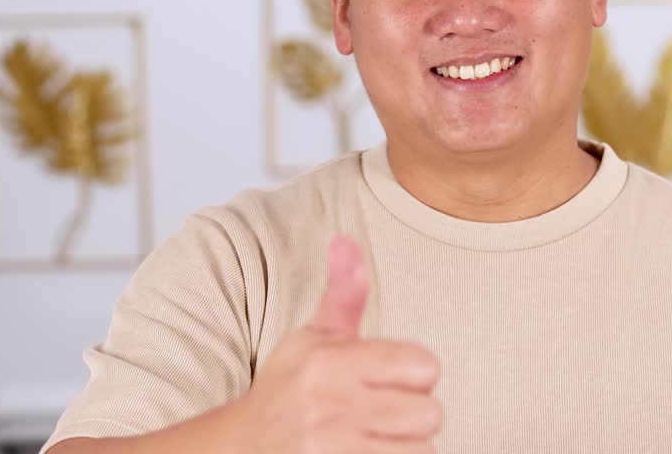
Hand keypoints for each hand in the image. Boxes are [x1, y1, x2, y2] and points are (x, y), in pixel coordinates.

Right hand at [231, 235, 442, 452]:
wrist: (240, 449)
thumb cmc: (287, 391)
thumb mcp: (311, 339)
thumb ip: (343, 293)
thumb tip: (346, 240)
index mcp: (329, 363)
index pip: (425, 365)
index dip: (416, 373)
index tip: (391, 379)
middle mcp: (329, 408)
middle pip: (430, 413)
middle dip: (415, 415)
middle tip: (383, 413)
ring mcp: (332, 451)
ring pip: (422, 450)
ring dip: (406, 447)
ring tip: (374, 439)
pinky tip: (368, 453)